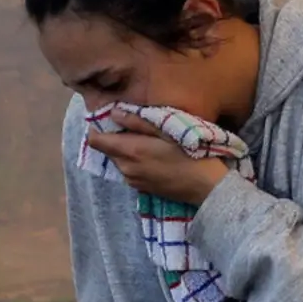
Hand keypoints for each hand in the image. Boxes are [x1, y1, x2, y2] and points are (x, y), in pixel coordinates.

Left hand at [87, 110, 228, 205]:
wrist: (206, 186)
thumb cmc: (191, 153)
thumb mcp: (168, 131)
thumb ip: (138, 122)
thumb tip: (114, 113)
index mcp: (130, 151)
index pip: (95, 140)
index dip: (98, 128)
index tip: (112, 120)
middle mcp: (125, 168)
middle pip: (108, 150)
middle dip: (116, 138)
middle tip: (138, 129)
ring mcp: (132, 180)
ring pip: (119, 161)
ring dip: (127, 151)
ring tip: (150, 144)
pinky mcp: (141, 189)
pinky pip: (130, 171)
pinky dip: (136, 162)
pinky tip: (156, 158)